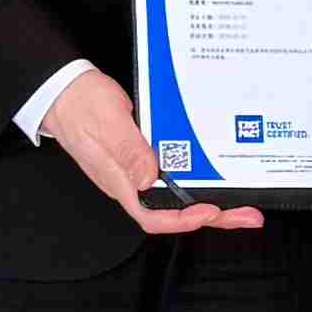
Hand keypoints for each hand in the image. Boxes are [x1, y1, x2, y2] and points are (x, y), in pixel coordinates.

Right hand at [39, 70, 263, 235]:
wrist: (64, 91)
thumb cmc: (80, 105)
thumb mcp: (107, 123)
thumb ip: (128, 150)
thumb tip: (149, 177)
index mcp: (121, 181)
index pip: (154, 215)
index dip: (184, 220)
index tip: (211, 211)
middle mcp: (131, 181)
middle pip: (174, 211)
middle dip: (214, 215)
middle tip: (247, 214)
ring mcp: (137, 170)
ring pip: (178, 194)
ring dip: (210, 198)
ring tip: (241, 200)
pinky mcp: (143, 156)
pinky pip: (173, 173)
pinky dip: (196, 175)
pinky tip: (215, 171)